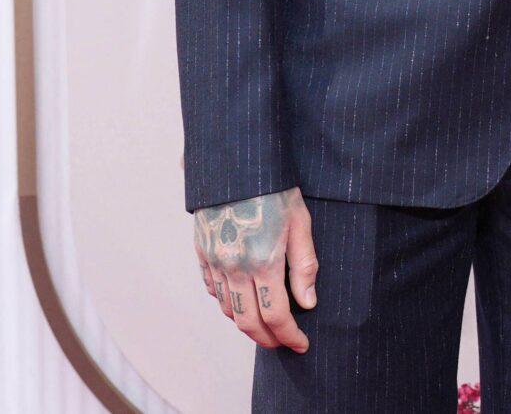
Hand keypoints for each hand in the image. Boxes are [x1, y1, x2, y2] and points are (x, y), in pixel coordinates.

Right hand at [193, 186, 316, 351]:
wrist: (236, 166)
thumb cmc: (275, 190)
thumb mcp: (301, 223)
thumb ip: (304, 266)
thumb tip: (308, 303)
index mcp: (263, 261)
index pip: (275, 316)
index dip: (289, 335)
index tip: (301, 344)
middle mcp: (234, 267)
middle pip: (248, 321)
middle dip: (268, 339)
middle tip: (284, 343)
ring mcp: (214, 262)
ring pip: (228, 310)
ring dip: (247, 325)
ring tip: (266, 327)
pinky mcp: (202, 253)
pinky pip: (213, 290)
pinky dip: (228, 304)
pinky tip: (243, 302)